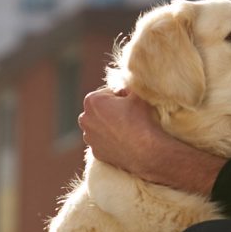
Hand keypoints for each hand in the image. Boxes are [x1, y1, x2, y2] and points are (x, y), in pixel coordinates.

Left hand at [79, 89, 227, 193]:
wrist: (145, 151)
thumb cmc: (140, 120)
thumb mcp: (137, 94)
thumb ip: (129, 83)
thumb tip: (127, 79)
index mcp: (91, 101)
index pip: (108, 93)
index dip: (121, 97)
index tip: (131, 104)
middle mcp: (85, 119)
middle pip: (101, 110)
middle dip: (112, 110)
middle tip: (129, 115)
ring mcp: (89, 137)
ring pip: (100, 126)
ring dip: (110, 125)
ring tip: (127, 128)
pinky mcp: (95, 152)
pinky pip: (103, 142)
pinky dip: (110, 140)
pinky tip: (124, 140)